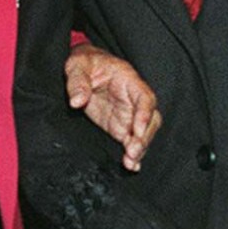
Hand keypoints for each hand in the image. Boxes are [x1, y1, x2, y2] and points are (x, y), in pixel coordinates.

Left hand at [64, 43, 161, 170]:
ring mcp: (129, 115)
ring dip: (140, 148)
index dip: (144, 114)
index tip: (137, 130)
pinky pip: (131, 142)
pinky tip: (131, 166)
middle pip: (150, 119)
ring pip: (143, 133)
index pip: (145, 98)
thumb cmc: (85, 62)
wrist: (83, 69)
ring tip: (130, 162)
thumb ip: (78, 81)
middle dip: (144, 137)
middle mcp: (134, 100)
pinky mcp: (120, 127)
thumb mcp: (78, 65)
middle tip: (132, 152)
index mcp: (129, 80)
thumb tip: (76, 101)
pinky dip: (133, 154)